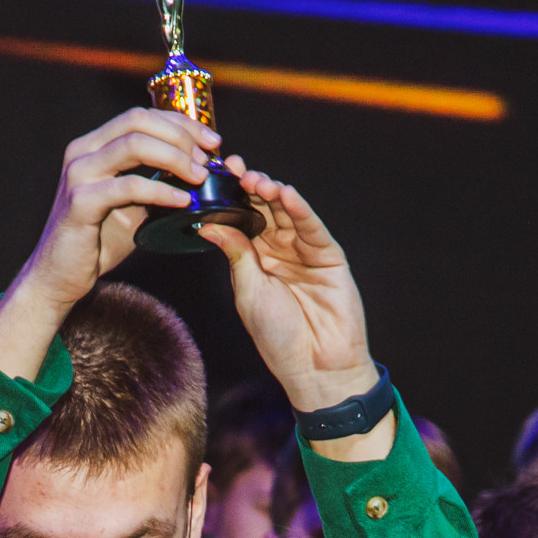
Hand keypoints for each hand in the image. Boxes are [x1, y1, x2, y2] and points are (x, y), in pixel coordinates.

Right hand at [0, 108, 220, 379]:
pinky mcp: (80, 202)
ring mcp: (78, 174)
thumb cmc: (99, 239)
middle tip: (208, 159)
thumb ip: (156, 181)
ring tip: (200, 177)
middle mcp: (81, 152)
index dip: (180, 123)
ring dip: (175, 157)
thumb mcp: (133, 204)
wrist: (61, 276)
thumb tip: (200, 171)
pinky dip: (160, 190)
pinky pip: (128, 186)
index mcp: (93, 145)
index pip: (141, 116)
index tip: (212, 142)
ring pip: (134, 145)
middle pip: (138, 122)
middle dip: (180, 136)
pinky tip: (182, 200)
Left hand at [196, 163, 372, 415]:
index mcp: (255, 258)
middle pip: (263, 210)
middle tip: (233, 170)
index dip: (229, 198)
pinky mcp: (329, 255)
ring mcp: (304, 251)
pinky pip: (312, 228)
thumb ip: (236, 254)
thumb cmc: (278, 336)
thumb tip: (208, 224)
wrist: (314, 367)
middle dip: (249, 188)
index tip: (212, 177)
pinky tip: (287, 195)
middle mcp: (279, 250)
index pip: (241, 219)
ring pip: (286, 214)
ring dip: (273, 195)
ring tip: (257, 181)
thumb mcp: (248, 291)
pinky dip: (301, 210)